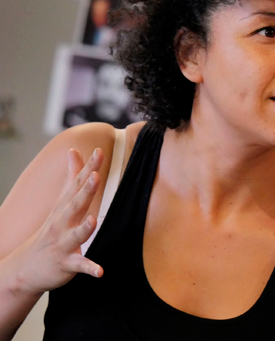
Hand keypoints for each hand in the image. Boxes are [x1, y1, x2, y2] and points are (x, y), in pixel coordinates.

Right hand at [6, 149, 104, 296]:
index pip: (77, 184)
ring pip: (75, 235)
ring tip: (93, 220)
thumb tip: (73, 150)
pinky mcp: (66, 264)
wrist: (27, 267)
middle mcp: (62, 223)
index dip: (89, 168)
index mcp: (64, 207)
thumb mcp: (60, 202)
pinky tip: (100, 271)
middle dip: (85, 191)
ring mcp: (63, 243)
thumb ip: (71, 176)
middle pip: (75, 205)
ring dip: (85, 228)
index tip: (99, 152)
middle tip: (95, 176)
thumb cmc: (51, 230)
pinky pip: (79, 266)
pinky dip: (89, 268)